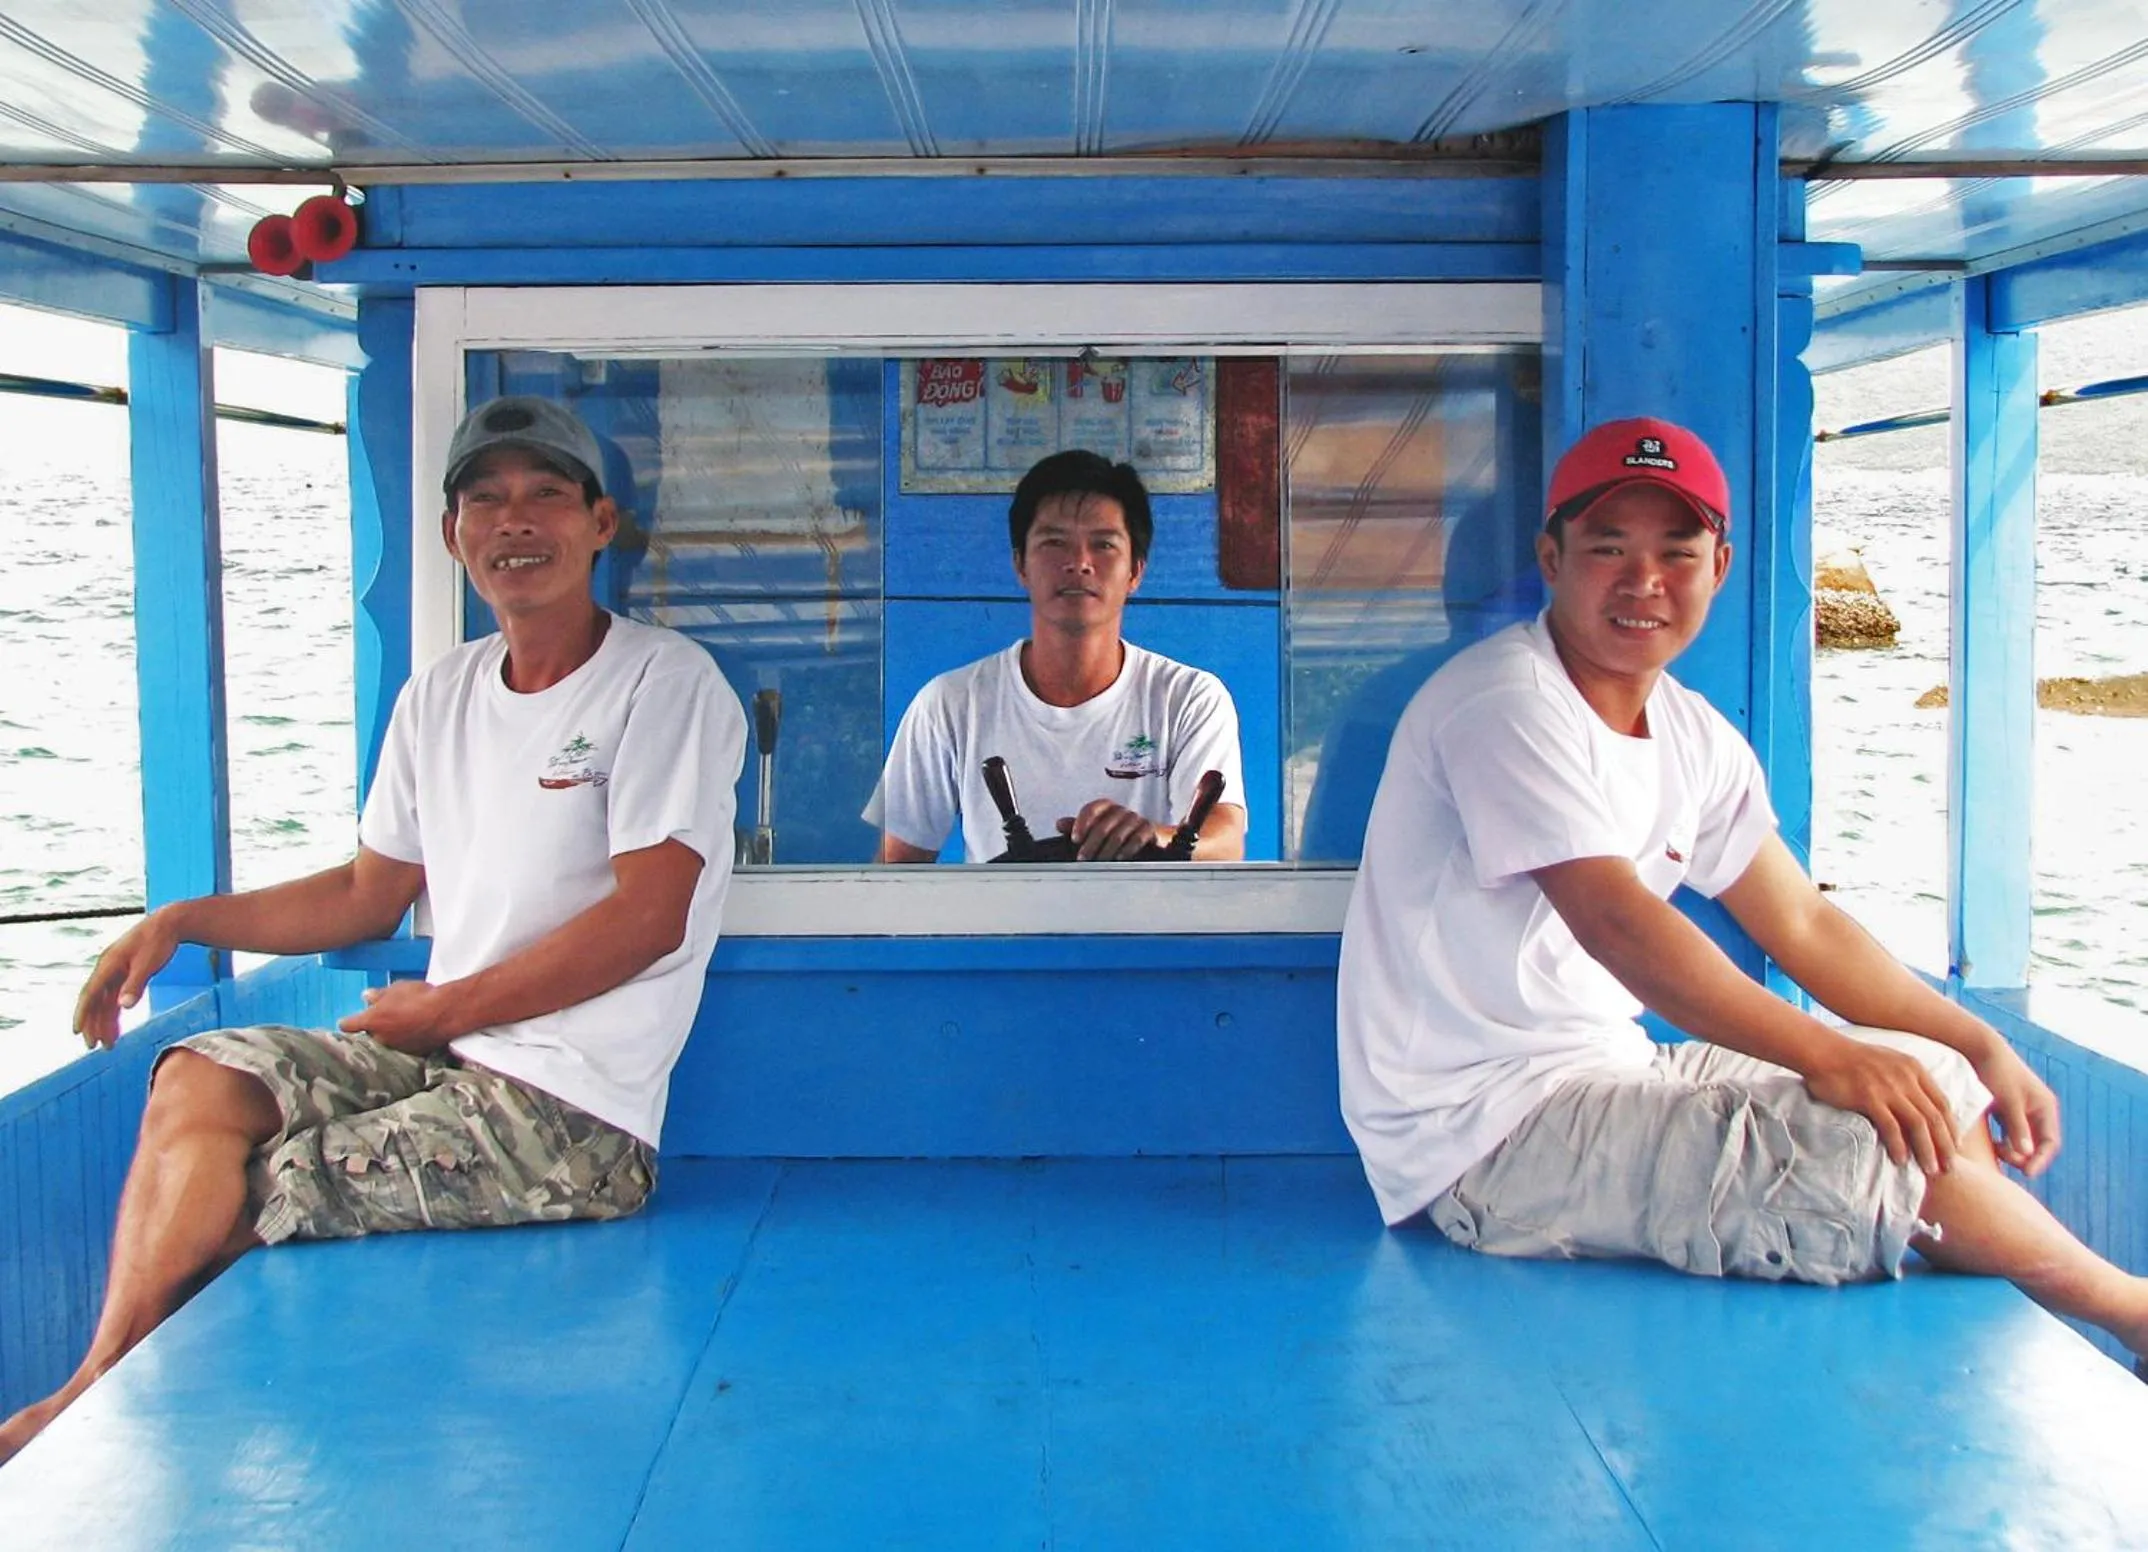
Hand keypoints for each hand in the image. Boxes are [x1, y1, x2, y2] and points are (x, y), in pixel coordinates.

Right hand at [73, 910, 181, 1049]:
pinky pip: (115, 997)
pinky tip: (116, 1028)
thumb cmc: (158, 941)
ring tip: (107, 1044)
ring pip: (105, 1001)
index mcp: (108, 965)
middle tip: (94, 1046)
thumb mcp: (148, 964)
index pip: (90, 994)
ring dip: (104, 1022)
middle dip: (93, 1024)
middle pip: (95, 1001)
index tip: (77, 1031)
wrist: (170, 923)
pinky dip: (115, 1013)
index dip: (82, 1013)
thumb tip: (123, 1006)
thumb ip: (135, 985)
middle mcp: (107, 969)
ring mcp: (115, 971)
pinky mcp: (125, 974)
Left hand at [338, 981, 459, 1053]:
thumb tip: (366, 997)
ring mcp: (397, 1048)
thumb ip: (379, 995)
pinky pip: (404, 1046)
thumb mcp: (397, 988)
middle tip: (385, 1016)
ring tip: (405, 1022)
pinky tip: (416, 1030)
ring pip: (387, 1041)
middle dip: (375, 1027)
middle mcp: (380, 1038)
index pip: (348, 1025)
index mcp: (372, 1021)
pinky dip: (406, 1040)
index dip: (347, 1022)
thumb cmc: (419, 996)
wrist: (447, 1012)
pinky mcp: (413, 1053)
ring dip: (391, 1034)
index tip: (347, 1021)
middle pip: (369, 1034)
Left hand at [1058, 799, 1160, 860]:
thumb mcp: (1096, 829)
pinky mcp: (1149, 829)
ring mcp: (1136, 819)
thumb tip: (1059, 824)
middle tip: (1082, 859)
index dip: (1081, 823)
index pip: (1091, 809)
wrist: (1149, 838)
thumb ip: (1077, 827)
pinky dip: (1127, 849)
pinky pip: (1137, 838)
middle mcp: (1120, 810)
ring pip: (1118, 834)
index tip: (1075, 839)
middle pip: (1103, 825)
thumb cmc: (1118, 833)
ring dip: (1106, 850)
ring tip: (1099, 863)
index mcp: (1106, 807)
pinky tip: (1119, 858)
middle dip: (1091, 844)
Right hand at [1803, 1036, 1960, 1176]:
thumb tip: (1917, 1103)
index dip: (1951, 1128)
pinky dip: (1898, 1145)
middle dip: (1944, 1145)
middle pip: (1934, 1117)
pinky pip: (1891, 1126)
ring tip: (1929, 1169)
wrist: (1823, 1051)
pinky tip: (1900, 1160)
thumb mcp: (1889, 1061)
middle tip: (1947, 1167)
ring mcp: (1888, 1088)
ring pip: (1918, 1124)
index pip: (1942, 1103)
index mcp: (1914, 1069)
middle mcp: (1906, 1078)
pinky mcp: (1869, 1098)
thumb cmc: (1852, 1059)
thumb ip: (1906, 1079)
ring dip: (1926, 1150)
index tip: (1954, 1147)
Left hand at [1971, 1038, 2061, 1175]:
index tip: (2026, 1173)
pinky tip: (1990, 1144)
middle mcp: (2039, 1111)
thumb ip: (2017, 1126)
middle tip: (2002, 1157)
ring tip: (1995, 1149)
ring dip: (2013, 1151)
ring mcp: (2024, 1111)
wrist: (1979, 1048)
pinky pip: (2010, 1134)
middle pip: (2037, 1145)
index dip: (2040, 1160)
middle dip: (2024, 1157)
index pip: (2050, 1143)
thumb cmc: (1995, 1072)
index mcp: (2045, 1108)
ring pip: (2023, 1141)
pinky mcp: (2008, 1111)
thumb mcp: (2006, 1100)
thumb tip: (2026, 1154)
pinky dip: (2003, 1142)